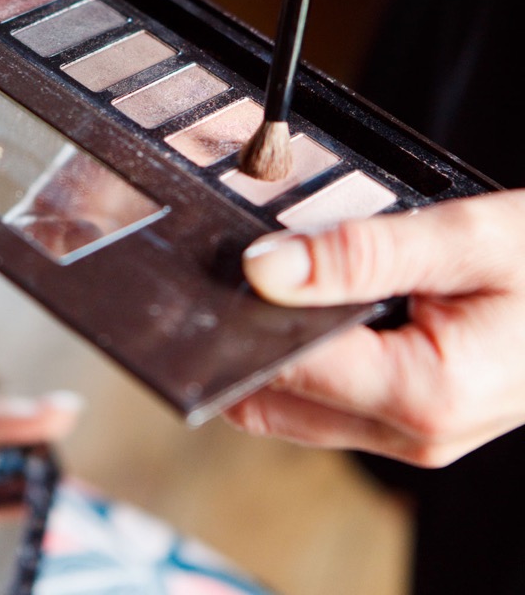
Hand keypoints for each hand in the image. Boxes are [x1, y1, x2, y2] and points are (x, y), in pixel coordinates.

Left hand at [227, 190, 524, 466]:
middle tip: (238, 263)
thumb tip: (263, 270)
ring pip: (292, 410)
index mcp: (425, 395)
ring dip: (271, 350)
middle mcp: (413, 436)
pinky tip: (316, 305)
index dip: (237, 320)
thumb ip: (360, 255)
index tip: (211, 266)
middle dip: (244, 338)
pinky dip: (305, 359)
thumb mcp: (463, 238)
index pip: (285, 372)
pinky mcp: (411, 424)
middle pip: (275, 401)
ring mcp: (412, 438)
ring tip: (284, 276)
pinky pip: (326, 403)